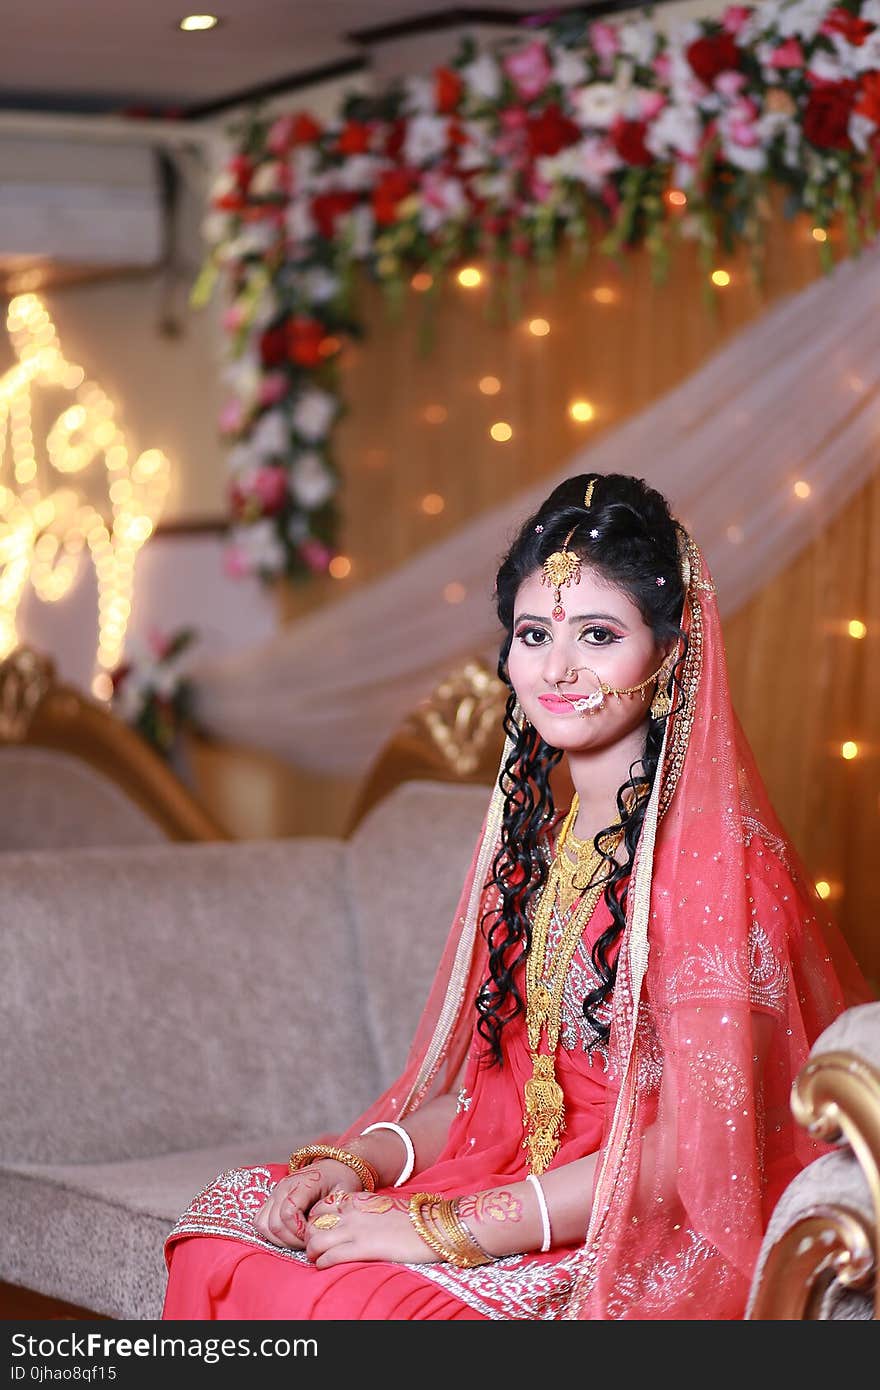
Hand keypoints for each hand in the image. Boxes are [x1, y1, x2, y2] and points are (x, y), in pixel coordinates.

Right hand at [253, 1161, 363, 1249]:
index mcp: (302, 1182)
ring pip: (263, 1224)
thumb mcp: (343, 1194)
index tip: (314, 1236)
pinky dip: (272, 1234)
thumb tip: (320, 1233)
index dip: (298, 1231)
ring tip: (298, 1241)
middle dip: (290, 1240)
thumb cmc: (341, 1180)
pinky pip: (260, 1221)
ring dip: (279, 1239)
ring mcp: (275, 1193)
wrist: (334, 1167)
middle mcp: (283, 1186)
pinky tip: (290, 1236)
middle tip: (308, 1243)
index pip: (288, 1212)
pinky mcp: (271, 1200)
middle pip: (274, 1223)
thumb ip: (330, 1213)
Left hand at [305, 1191, 440, 1267]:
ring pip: (315, 1240)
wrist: (433, 1226)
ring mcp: (356, 1230)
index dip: (315, 1220)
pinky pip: (330, 1256)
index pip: (321, 1206)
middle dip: (308, 1237)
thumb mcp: (383, 1206)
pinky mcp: (363, 1248)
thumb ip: (365, 1212)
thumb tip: (355, 1223)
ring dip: (312, 1252)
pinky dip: (322, 1263)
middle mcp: (352, 1212)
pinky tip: (325, 1266)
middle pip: (313, 1223)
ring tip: (317, 1259)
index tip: (318, 1231)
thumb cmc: (412, 1220)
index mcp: (358, 1200)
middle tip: (313, 1248)